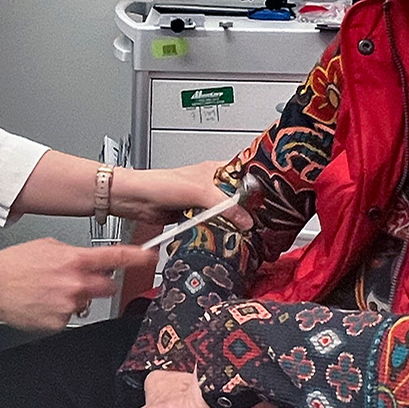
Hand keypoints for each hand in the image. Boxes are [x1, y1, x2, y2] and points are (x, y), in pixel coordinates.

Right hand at [0, 239, 154, 330]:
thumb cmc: (14, 264)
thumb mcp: (47, 246)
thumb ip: (72, 252)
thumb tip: (86, 259)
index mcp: (75, 260)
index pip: (116, 258)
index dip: (138, 258)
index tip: (151, 258)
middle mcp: (76, 284)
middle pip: (108, 287)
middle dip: (100, 284)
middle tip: (79, 279)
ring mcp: (69, 306)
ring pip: (87, 303)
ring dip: (77, 297)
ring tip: (51, 290)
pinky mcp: (59, 323)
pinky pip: (70, 317)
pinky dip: (61, 311)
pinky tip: (44, 303)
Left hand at [110, 162, 253, 228]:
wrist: (135, 200)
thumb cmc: (159, 184)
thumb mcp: (198, 191)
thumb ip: (224, 205)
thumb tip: (246, 220)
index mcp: (214, 170)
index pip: (243, 173)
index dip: (257, 183)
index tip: (273, 196)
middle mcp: (209, 184)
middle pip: (236, 197)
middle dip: (247, 208)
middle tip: (263, 219)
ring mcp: (201, 201)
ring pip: (224, 213)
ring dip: (232, 222)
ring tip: (248, 231)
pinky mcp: (192, 216)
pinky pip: (211, 224)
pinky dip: (218, 231)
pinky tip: (226, 237)